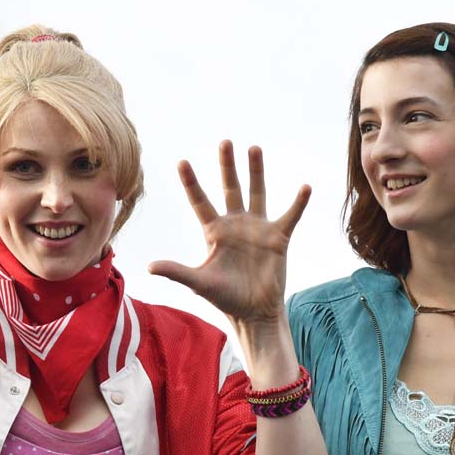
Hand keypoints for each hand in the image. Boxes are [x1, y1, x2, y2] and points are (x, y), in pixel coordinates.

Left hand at [149, 141, 310, 324]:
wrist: (253, 312)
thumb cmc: (225, 297)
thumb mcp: (198, 282)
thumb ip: (176, 272)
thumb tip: (149, 266)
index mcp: (214, 231)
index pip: (200, 201)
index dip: (191, 182)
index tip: (181, 161)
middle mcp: (235, 224)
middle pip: (229, 188)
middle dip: (226, 166)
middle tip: (224, 142)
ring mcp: (257, 228)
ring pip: (257, 193)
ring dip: (256, 171)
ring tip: (254, 148)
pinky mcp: (278, 238)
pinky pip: (290, 215)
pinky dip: (298, 202)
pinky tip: (305, 187)